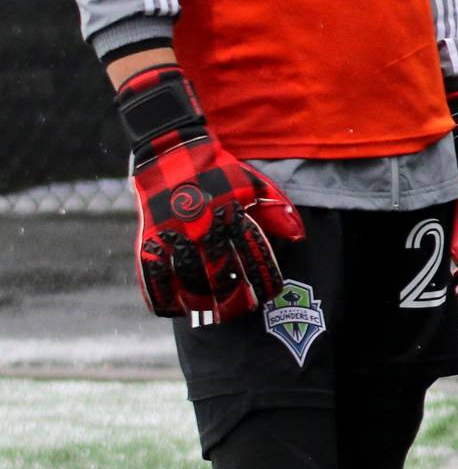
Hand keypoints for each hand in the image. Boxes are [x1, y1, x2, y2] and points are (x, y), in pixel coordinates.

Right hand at [118, 66, 303, 319]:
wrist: (172, 153)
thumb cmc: (220, 172)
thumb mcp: (255, 184)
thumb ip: (276, 211)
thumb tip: (298, 237)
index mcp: (233, 217)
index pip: (254, 258)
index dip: (264, 281)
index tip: (269, 294)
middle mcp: (204, 230)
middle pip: (222, 277)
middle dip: (234, 300)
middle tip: (240, 310)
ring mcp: (174, 237)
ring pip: (189, 283)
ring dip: (201, 304)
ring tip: (211, 315)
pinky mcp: (148, 240)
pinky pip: (153, 278)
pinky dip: (162, 299)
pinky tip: (174, 311)